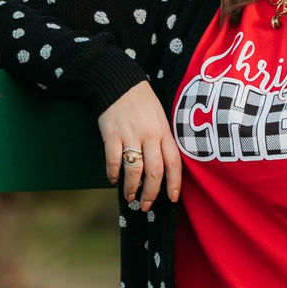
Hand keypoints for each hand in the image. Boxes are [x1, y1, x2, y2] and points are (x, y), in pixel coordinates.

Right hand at [97, 82, 181, 210]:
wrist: (119, 82)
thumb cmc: (142, 103)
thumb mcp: (161, 118)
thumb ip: (162, 141)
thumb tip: (163, 169)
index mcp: (164, 132)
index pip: (174, 163)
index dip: (174, 184)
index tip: (172, 199)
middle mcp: (150, 135)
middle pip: (154, 172)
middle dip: (151, 193)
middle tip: (147, 205)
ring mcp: (130, 135)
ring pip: (134, 170)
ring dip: (131, 188)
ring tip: (130, 197)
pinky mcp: (111, 134)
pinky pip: (114, 160)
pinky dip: (113, 174)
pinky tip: (113, 180)